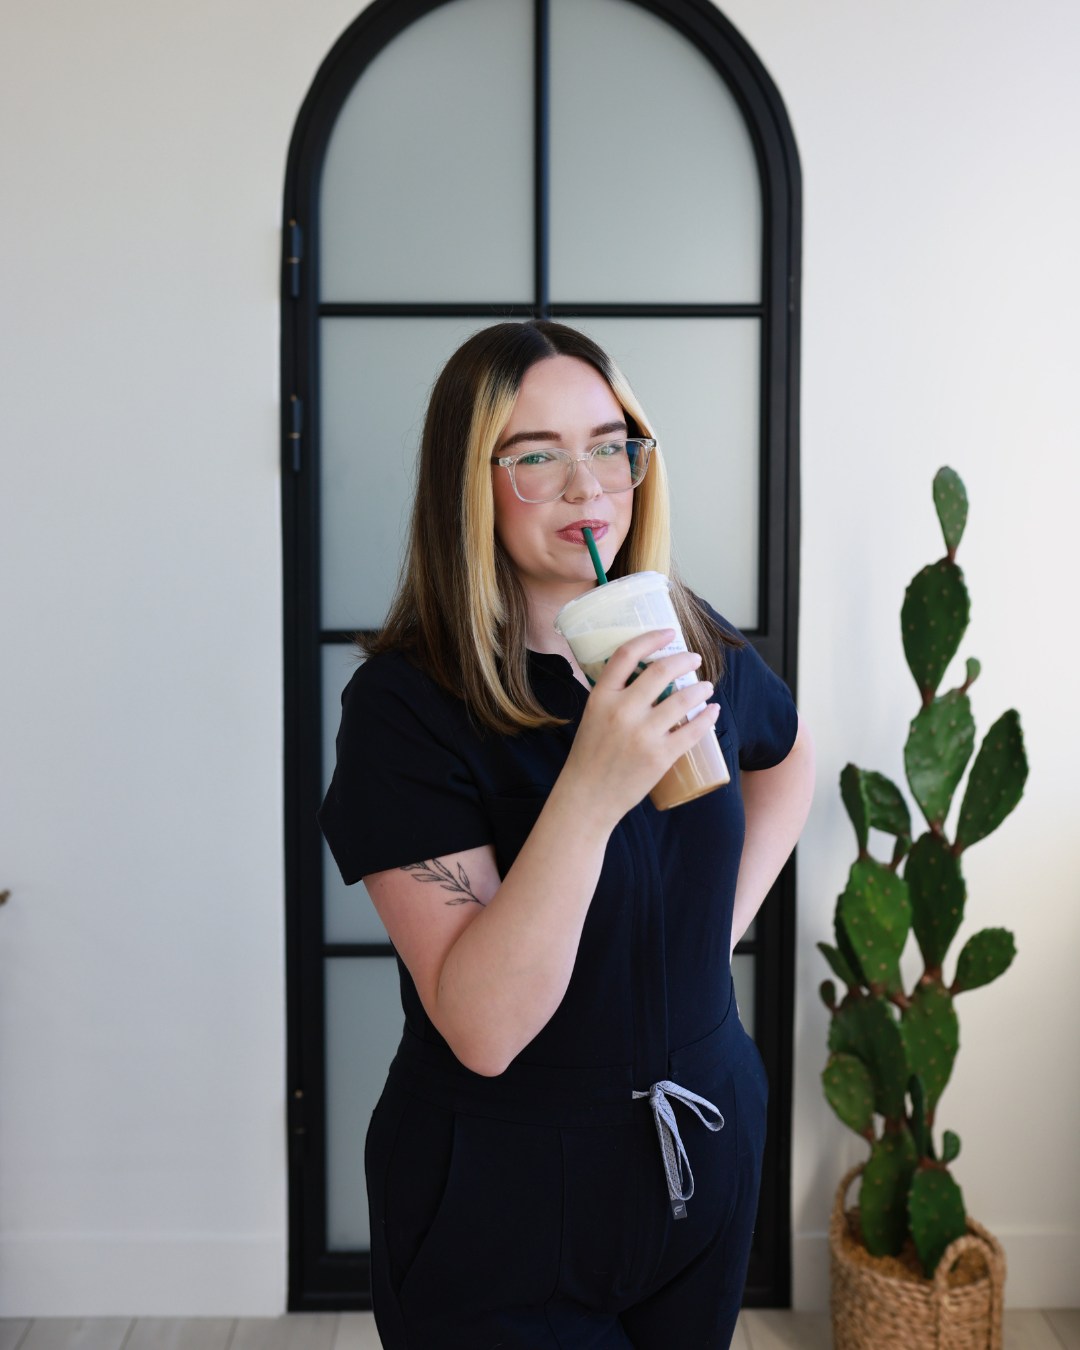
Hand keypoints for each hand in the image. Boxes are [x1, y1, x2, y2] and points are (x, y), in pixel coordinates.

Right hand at [558, 628, 719, 827]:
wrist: (587, 797)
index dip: (650, 638)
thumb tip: (644, 678)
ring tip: (706, 687)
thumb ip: (614, 696)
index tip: (668, 633)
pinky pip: (692, 731)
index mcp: (600, 697)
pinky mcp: (659, 756)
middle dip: (684, 660)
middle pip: (661, 671)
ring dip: (700, 688)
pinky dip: (707, 717)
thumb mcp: (593, 716)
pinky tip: (713, 711)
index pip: (627, 654)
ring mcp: (642, 735)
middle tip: (695, 659)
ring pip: (682, 699)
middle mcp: (621, 711)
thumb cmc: (589, 756)